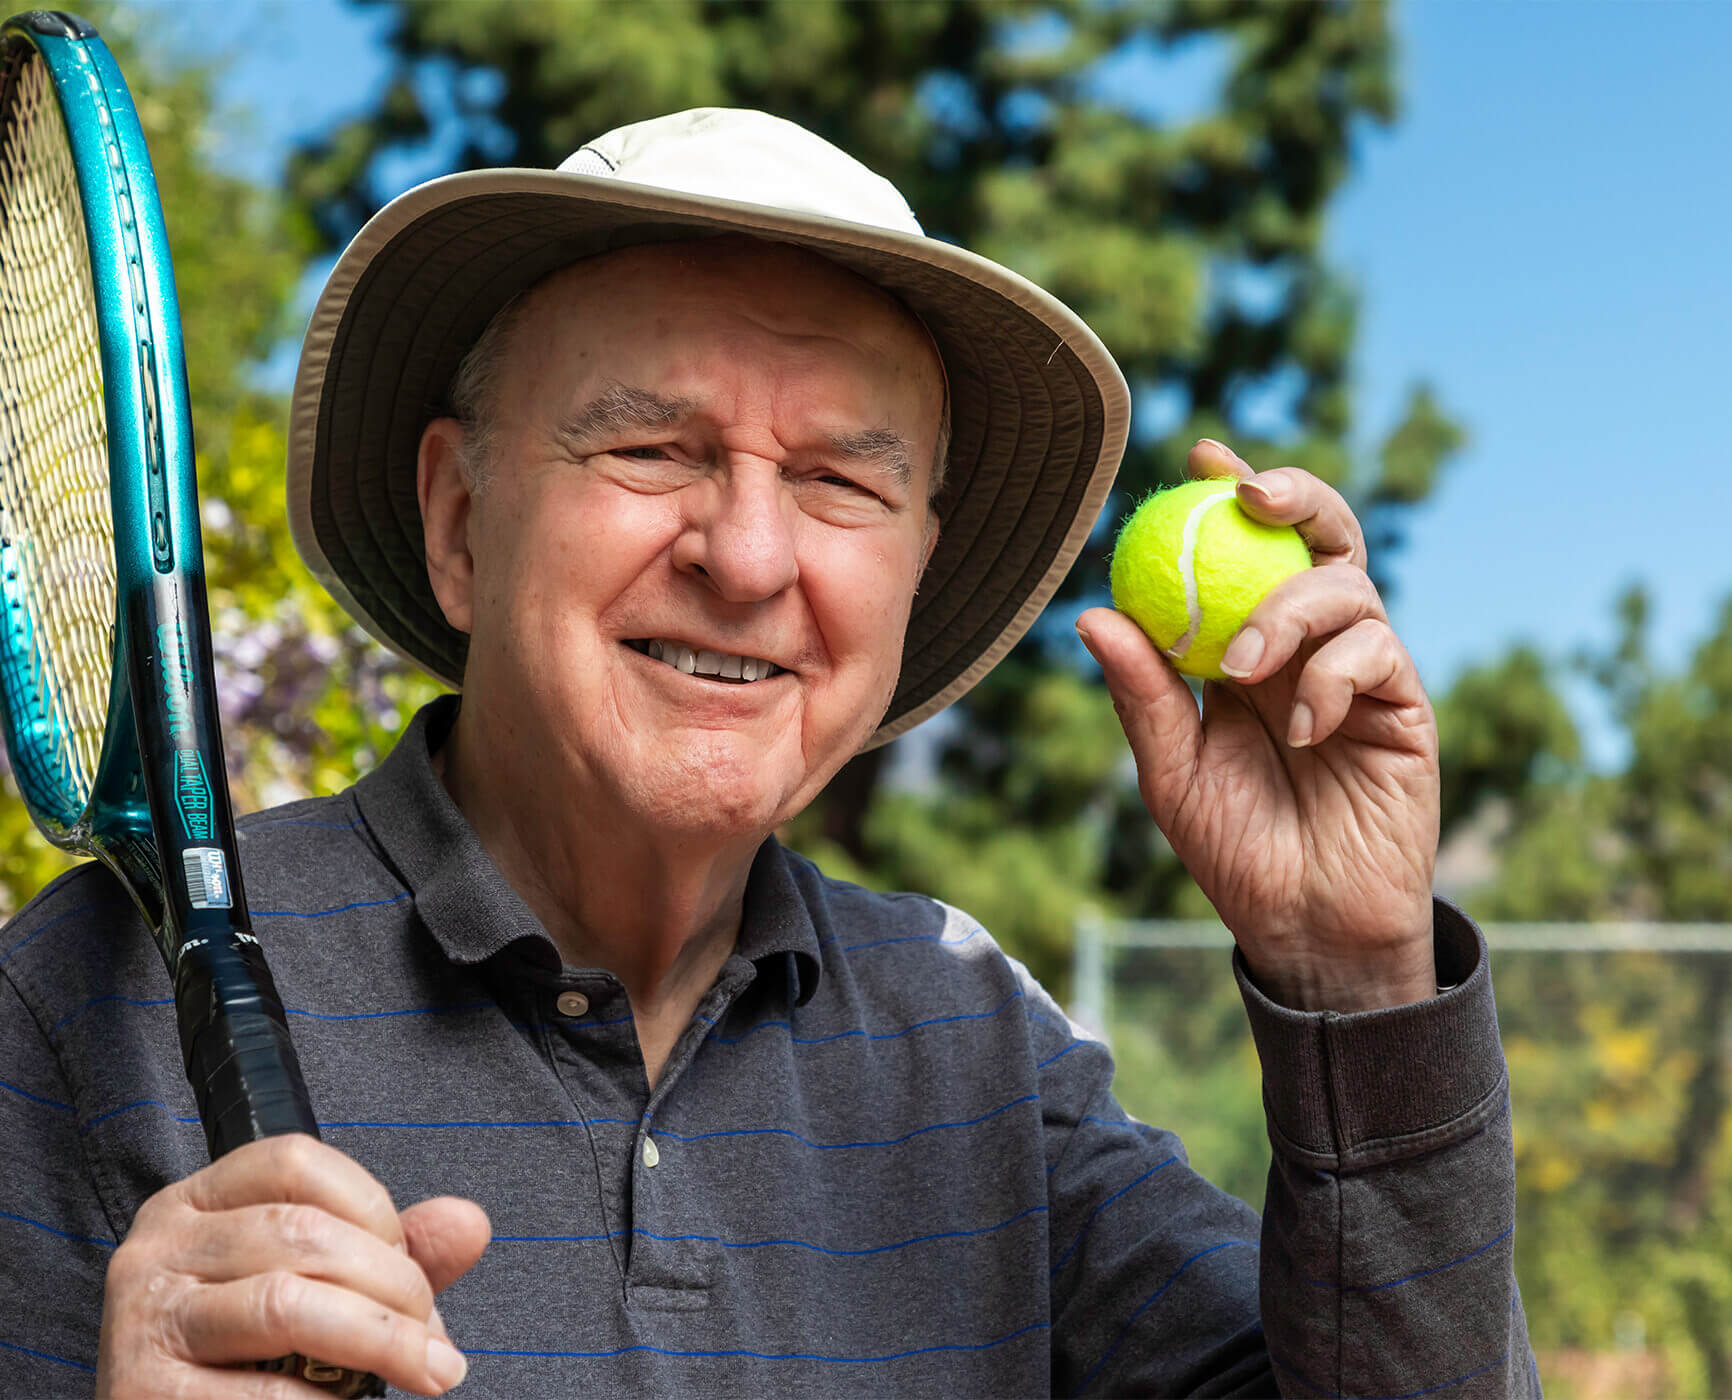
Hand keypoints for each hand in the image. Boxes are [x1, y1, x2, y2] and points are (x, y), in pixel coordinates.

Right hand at [96, 1134, 490, 1397]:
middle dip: (395, 1287)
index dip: (374, 1208)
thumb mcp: (317, 1288)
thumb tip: (470, 1223)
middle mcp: (157, 1248)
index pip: (295, 1161)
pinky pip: (264, 1390)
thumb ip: (390, 1254)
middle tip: (435, 1344)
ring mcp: (144, 1320)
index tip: (412, 1265)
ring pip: (286, 1302)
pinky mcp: (142, 1392)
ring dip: (380, 1341)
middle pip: (301, 1232)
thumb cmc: (247, 1361)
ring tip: (424, 1371)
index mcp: (196, 1204)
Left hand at [1078, 439, 1439, 1010]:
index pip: (1246, 552)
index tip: (1198, 454)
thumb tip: (1093, 614)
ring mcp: (1362, 672)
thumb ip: (1143, 694)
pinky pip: (1377, 654)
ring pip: (1347, 587)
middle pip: (1321, 538)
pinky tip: (1303, 730)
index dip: (1231, 494)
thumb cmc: (1234, 850)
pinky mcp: (1405, 706)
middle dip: (1294, 496)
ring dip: (1288, 611)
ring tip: (1243, 669)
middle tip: (1248, 492)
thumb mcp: (1171, 770)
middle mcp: (1310, 647)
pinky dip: (1331, 678)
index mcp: (1250, 648)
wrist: (1304, 925)